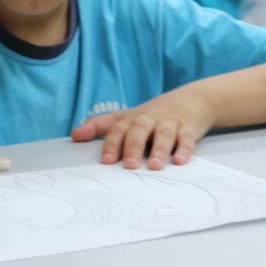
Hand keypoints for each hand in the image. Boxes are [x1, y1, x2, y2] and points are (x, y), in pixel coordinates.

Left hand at [70, 90, 213, 169]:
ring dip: (160, 149)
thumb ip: (100, 126)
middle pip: (139, 129)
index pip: (118, 129)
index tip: (105, 161)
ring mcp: (170, 122)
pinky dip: (184, 149)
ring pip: (164, 134)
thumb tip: (74, 134)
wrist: (191, 100)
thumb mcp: (126, 116)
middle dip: (133, 147)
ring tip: (155, 166)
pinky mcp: (188, 128)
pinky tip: (180, 161)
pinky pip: (187, 138)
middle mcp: (149, 119)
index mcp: (132, 118)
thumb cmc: (152, 114)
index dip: (111, 144)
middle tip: (129, 165)